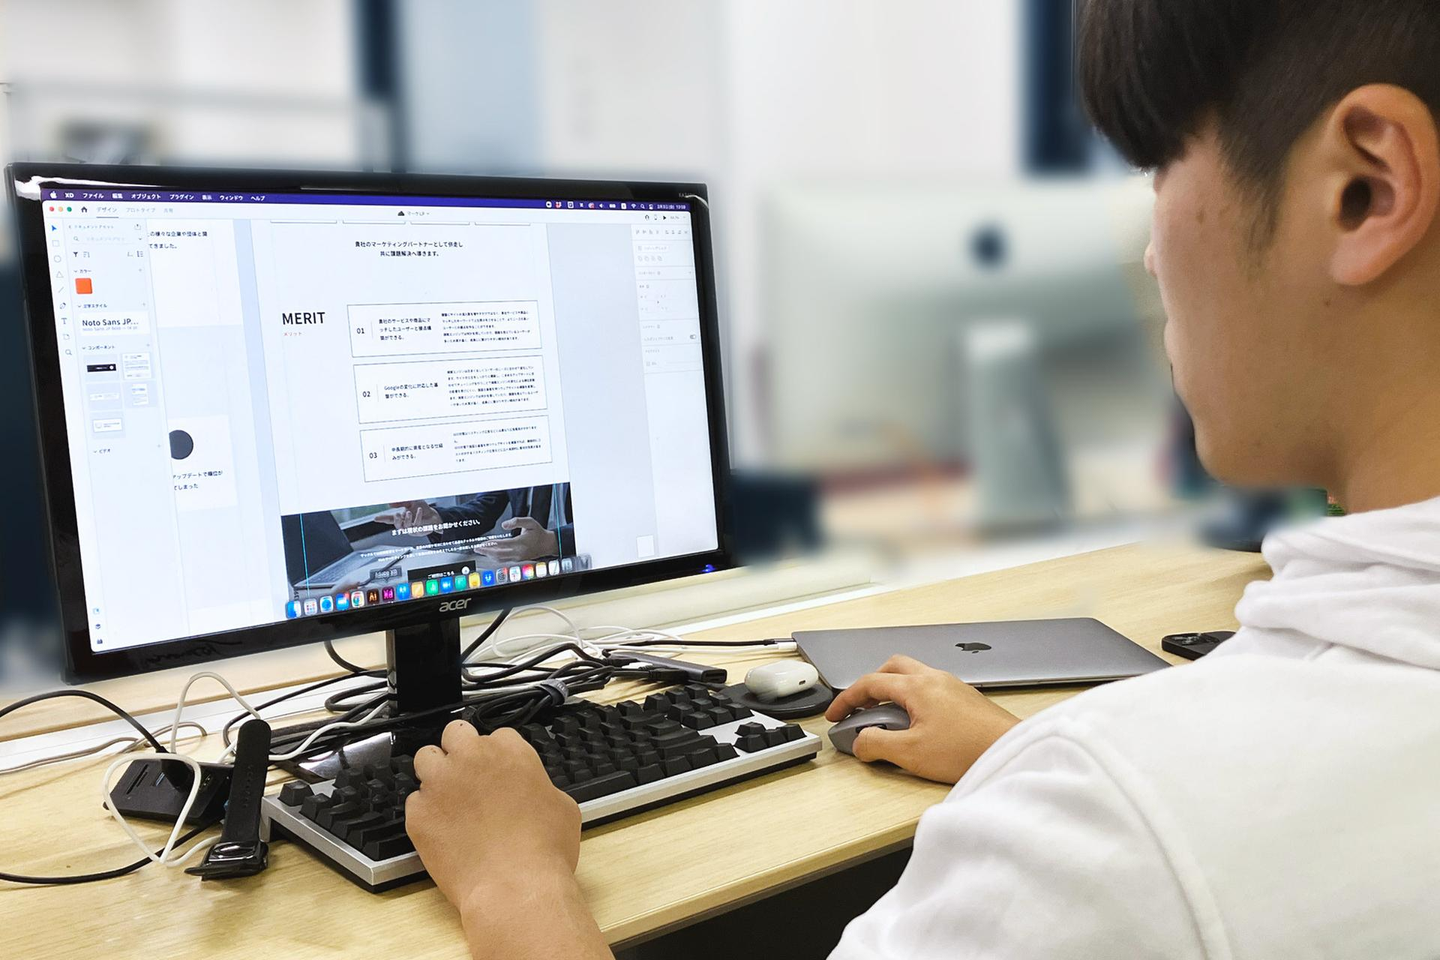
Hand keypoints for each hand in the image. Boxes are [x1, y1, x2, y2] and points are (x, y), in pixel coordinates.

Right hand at [379, 500, 440, 531]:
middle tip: (396, 514)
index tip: (376, 518)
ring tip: (408, 512)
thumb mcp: (411, 502)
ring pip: (406, 527)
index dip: (383, 519)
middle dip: (396, 520)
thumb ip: (401, 502)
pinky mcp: (419, 530)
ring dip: (407, 519)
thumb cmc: (422, 509)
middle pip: (397, 525)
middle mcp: (405, 525)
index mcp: (401, 518)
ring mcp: (412, 529)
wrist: (434, 515)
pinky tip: (419, 510)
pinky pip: (417, 524)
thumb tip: (390, 503)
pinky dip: (417, 516)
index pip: (390, 519)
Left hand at [407, 722, 610, 958]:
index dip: (497, 756)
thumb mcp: (562, 806)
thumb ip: (540, 786)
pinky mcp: (418, 813)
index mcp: (509, 750)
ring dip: (435, 774)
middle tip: (468, 776)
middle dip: (460, 751)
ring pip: (425, 758)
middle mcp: (470, 758)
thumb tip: (533, 793)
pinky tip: (442, 831)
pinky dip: (425, 813)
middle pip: (455, 733)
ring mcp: (439, 783)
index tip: (498, 772)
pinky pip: (414, 802)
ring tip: (447, 798)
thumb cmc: (544, 850)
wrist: (516, 886)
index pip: (497, 735)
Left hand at [476, 517, 558, 562]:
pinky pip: (503, 560)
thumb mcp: (530, 522)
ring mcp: (518, 558)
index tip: (484, 542)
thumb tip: (504, 525)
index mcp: (521, 543)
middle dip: (486, 551)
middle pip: (499, 554)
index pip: (503, 544)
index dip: (492, 544)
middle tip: (477, 548)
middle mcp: (519, 552)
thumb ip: (517, 521)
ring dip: (489, 555)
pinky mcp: (517, 560)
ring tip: (481, 550)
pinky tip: (489, 553)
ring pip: (500, 559)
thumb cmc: (538, 532)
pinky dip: (495, 557)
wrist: (547, 544)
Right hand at [825, 655, 1020, 784]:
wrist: (1012, 751)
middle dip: (871, 684)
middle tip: (860, 706)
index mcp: (917, 686)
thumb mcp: (910, 753)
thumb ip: (877, 745)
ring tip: (886, 717)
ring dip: (893, 690)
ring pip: (913, 676)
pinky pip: (930, 688)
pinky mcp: (965, 699)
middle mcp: (934, 679)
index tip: (835, 715)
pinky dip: (913, 698)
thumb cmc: (968, 749)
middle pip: (892, 668)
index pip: (869, 683)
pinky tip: (916, 723)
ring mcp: (952, 686)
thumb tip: (860, 742)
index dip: (846, 699)